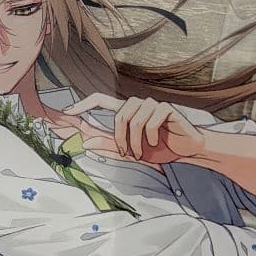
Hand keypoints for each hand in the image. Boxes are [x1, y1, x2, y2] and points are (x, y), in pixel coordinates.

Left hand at [62, 94, 204, 163]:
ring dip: (136, 141)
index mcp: (127, 111)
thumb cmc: (160, 149)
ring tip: (142, 153)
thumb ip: (109, 147)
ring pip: (134, 119)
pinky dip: (151, 137)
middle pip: (119, 116)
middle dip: (121, 139)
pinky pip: (150, 121)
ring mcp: (152, 104)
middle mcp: (138, 104)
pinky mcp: (166, 107)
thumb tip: (85, 144)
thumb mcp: (131, 152)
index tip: (68, 111)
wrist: (187, 150)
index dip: (84, 104)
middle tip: (129, 155)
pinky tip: (157, 142)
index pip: (101, 101)